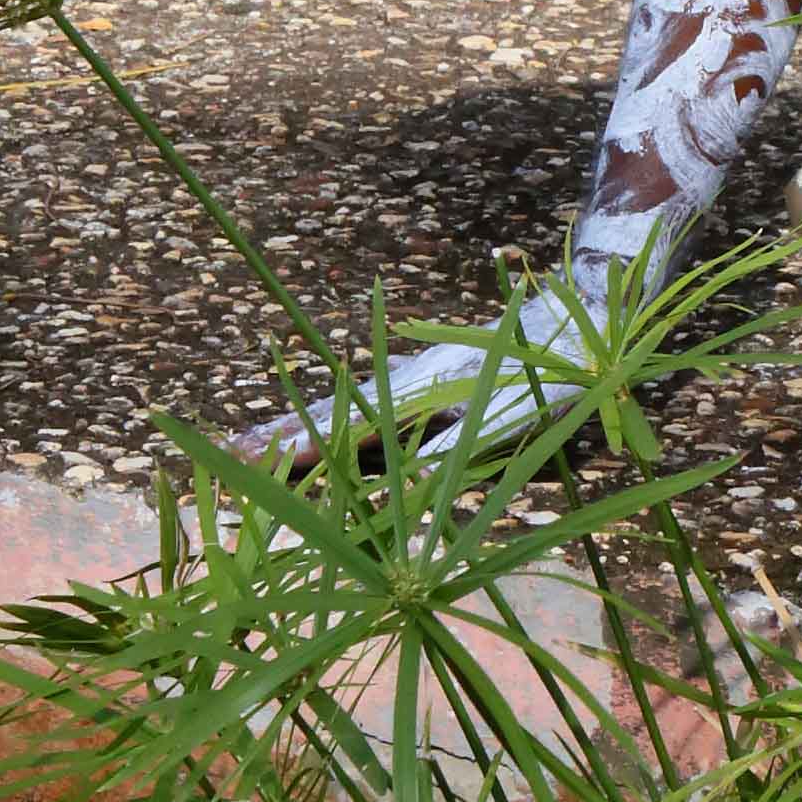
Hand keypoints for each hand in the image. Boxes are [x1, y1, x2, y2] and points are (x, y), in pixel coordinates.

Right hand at [234, 285, 612, 469]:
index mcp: (418, 398)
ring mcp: (414, 379)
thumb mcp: (506, 419)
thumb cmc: (547, 375)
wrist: (575, 314)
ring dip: (299, 425)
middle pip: (331, 415)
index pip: (345, 431)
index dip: (298, 448)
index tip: (252, 458)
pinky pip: (369, 403)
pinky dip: (333, 416)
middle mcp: (404, 385)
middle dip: (279, 435)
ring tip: (252, 442)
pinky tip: (318, 427)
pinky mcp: (430, 380)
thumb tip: (407, 487)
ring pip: (345, 407)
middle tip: (226, 450)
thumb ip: (454, 451)